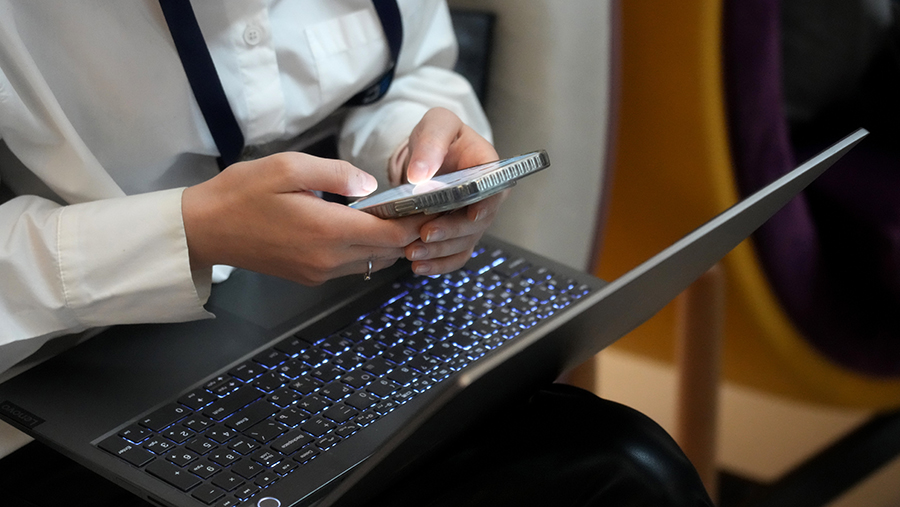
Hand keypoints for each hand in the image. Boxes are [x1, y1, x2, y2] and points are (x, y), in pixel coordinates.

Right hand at [182, 152, 430, 284]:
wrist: (204, 229)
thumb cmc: (242, 192)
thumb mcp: (288, 167)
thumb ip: (337, 173)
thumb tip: (371, 187)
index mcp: (327, 231)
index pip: (392, 235)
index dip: (416, 222)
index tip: (432, 204)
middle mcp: (328, 260)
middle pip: (388, 252)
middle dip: (409, 232)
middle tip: (421, 207)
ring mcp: (319, 273)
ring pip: (373, 262)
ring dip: (389, 243)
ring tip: (397, 215)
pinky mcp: (310, 277)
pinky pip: (352, 267)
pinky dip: (367, 250)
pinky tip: (364, 228)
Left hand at [402, 108, 506, 274]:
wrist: (429, 155)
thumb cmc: (439, 136)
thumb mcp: (436, 124)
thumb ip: (430, 143)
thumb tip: (420, 174)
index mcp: (489, 167)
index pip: (494, 189)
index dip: (485, 205)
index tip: (471, 215)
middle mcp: (486, 197)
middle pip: (476, 222)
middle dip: (451, 231)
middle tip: (426, 234)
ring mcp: (473, 219)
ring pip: (463, 243)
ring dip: (439, 251)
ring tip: (413, 252)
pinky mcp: (458, 235)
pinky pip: (454, 255)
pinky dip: (438, 264)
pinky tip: (418, 266)